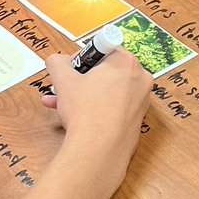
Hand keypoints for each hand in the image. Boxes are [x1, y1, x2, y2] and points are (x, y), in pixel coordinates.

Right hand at [40, 48, 151, 176]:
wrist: (99, 150)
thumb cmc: (85, 110)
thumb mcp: (63, 79)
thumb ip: (57, 62)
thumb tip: (57, 60)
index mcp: (127, 62)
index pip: (103, 48)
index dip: (83, 57)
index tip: (71, 69)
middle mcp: (140, 79)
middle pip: (105, 71)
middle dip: (79, 78)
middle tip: (62, 86)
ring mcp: (142, 100)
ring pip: (107, 90)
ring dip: (81, 94)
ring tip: (57, 102)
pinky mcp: (137, 119)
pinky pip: (113, 106)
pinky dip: (95, 107)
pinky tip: (72, 116)